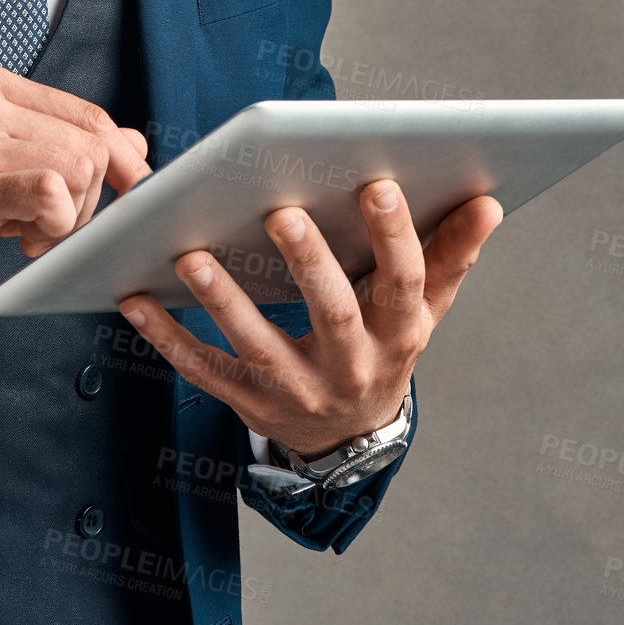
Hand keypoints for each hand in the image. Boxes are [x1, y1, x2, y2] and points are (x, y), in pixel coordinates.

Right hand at [0, 64, 148, 329]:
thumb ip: (58, 144)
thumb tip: (136, 142)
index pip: (90, 116)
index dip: (119, 164)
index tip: (117, 201)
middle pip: (92, 144)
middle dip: (92, 199)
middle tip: (50, 228)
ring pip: (78, 169)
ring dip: (69, 219)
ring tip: (28, 235)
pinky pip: (49, 192)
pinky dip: (56, 223)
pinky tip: (25, 240)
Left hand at [119, 181, 501, 459]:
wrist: (350, 440)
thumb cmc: (385, 346)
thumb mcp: (424, 310)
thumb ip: (449, 255)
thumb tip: (489, 201)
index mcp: (399, 334)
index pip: (402, 283)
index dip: (394, 236)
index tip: (377, 184)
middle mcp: (351, 366)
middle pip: (333, 314)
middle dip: (308, 264)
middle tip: (280, 211)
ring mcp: (297, 390)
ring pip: (258, 346)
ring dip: (223, 300)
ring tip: (191, 255)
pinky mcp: (250, 403)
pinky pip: (205, 370)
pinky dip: (166, 337)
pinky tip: (134, 298)